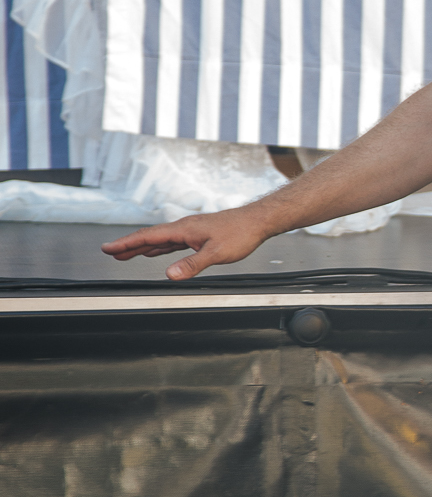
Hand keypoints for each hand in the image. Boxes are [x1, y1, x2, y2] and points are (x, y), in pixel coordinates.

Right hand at [101, 204, 272, 278]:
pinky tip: (154, 252)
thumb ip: (192, 265)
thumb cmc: (240, 234)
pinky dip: (159, 248)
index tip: (108, 248)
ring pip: (159, 240)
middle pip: (149, 237)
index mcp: (183, 229)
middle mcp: (183, 227)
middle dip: (128, 245)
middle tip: (109, 252)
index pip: (148, 237)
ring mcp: (190, 231)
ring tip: (125, 254)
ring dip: (141, 247)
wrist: (257, 221)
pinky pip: (171, 242)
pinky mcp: (198, 235)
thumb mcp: (216, 253)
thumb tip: (169, 275)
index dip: (127, 243)